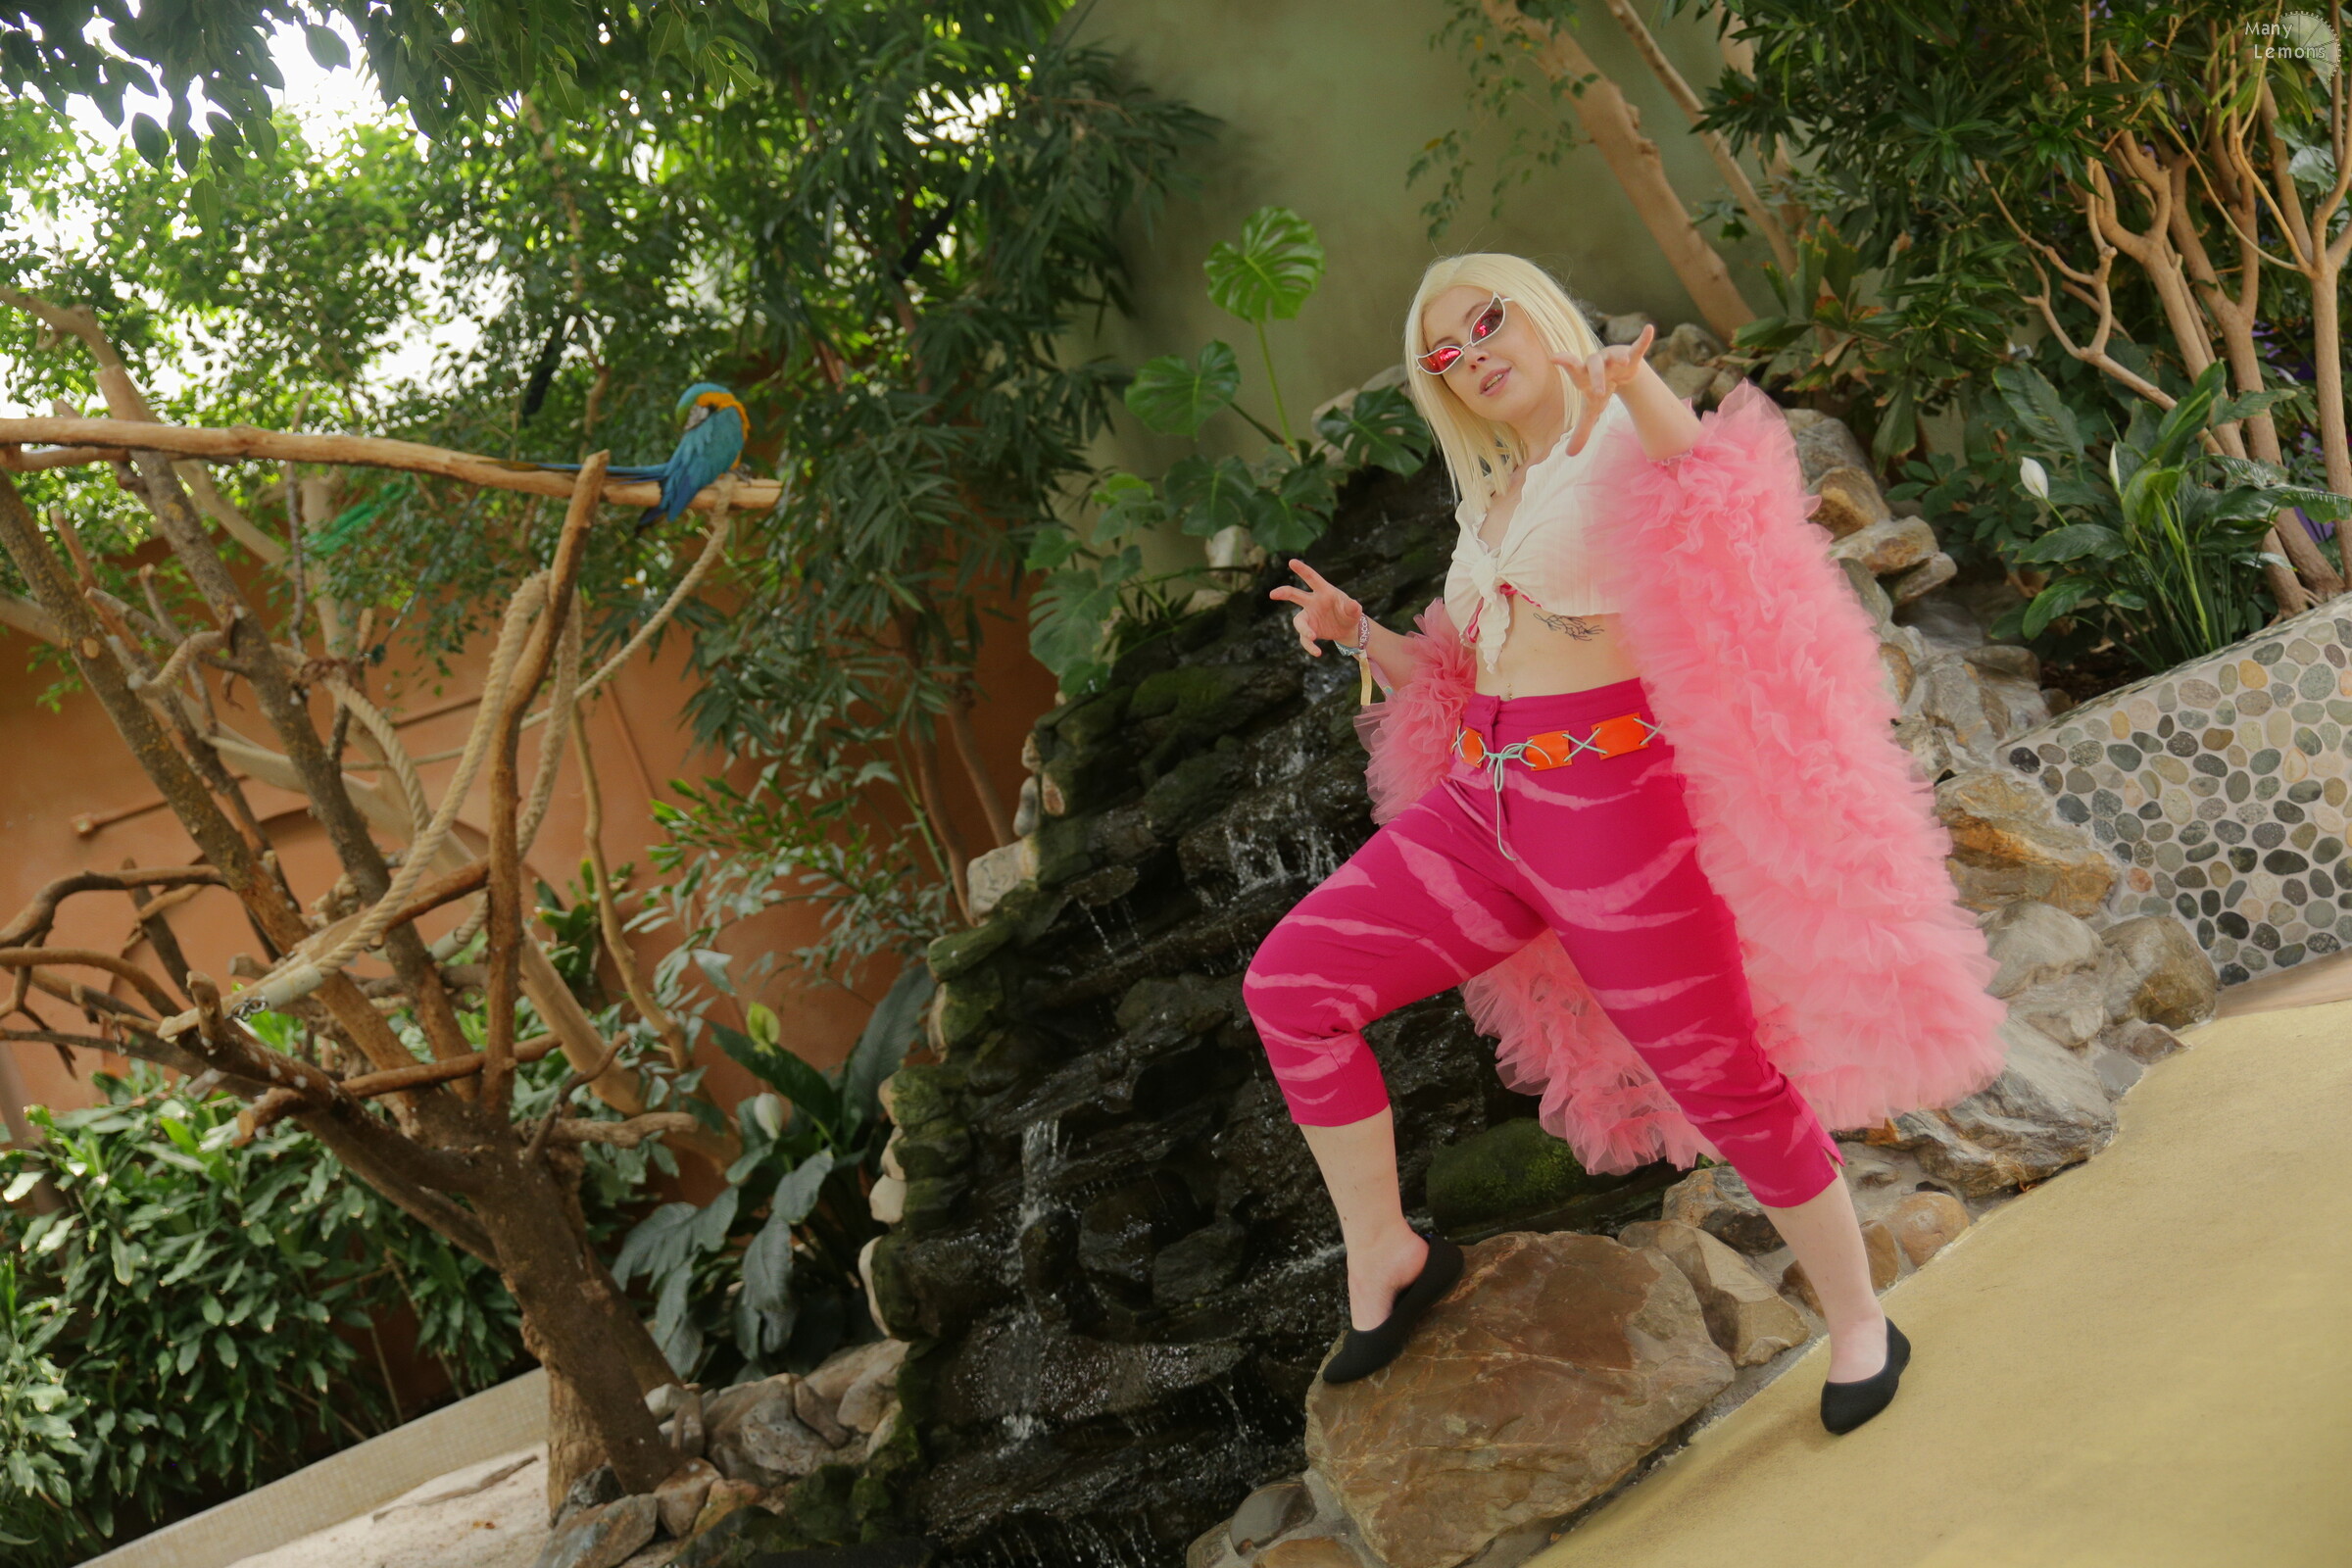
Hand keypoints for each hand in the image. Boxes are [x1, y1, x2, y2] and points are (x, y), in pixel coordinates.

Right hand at [1267, 558, 1360, 655]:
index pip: (1312, 579)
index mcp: (1324, 592)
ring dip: (1304, 629)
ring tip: (1312, 637)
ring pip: (1299, 621)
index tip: (1292, 562)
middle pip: (1295, 595)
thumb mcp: (1354, 611)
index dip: (1302, 570)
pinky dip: (1310, 646)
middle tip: (1273, 594)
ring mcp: (1309, 616)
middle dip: (1284, 593)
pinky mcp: (1309, 630)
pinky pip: (1305, 638)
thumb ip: (1353, 607)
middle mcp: (1312, 602)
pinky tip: (1318, 652)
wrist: (1347, 628)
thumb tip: (1354, 605)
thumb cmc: (1349, 613)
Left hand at [1550, 322, 1654, 455]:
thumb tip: (1570, 455)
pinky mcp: (1631, 356)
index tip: (1554, 357)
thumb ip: (1582, 429)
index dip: (1565, 362)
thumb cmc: (1600, 389)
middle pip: (1594, 365)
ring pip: (1615, 356)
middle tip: (1601, 394)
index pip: (1573, 368)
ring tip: (1623, 361)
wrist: (1619, 374)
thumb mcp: (1592, 409)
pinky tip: (1650, 329)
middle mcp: (1597, 363)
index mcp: (1585, 375)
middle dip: (1596, 377)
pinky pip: (1638, 347)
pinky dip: (1644, 340)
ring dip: (1618, 358)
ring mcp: (1614, 358)